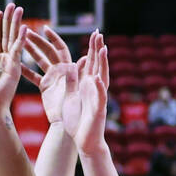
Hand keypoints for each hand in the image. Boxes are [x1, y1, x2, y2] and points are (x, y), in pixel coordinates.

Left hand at [0, 4, 27, 118]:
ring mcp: (11, 62)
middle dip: (10, 20)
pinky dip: (21, 38)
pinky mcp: (15, 67)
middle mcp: (5, 59)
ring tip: (19, 9)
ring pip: (14, 38)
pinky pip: (18, 49)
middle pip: (8, 35)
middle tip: (13, 5)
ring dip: (17, 23)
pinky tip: (24, 27)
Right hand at [19, 25, 78, 126]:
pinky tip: (15, 64)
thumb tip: (81, 60)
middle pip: (48, 51)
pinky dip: (25, 70)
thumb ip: (76, 77)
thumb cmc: (74, 112)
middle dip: (38, 41)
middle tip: (25, 31)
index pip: (61, 49)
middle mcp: (61, 71)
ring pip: (40, 61)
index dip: (54, 38)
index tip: (44, 29)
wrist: (68, 126)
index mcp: (69, 70)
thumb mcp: (75, 93)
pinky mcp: (46, 87)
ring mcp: (53, 79)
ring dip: (30, 51)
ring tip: (18, 41)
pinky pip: (34, 76)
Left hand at [70, 31, 109, 156]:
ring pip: (101, 78)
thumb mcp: (72, 97)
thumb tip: (73, 65)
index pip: (92, 63)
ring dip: (102, 65)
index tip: (94, 33)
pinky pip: (99, 97)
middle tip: (99, 34)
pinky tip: (98, 79)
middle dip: (98, 50)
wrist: (85, 141)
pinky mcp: (98, 110)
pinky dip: (99, 88)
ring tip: (103, 50)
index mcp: (88, 85)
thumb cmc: (78, 121)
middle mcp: (95, 89)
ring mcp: (98, 99)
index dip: (93, 48)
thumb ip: (72, 82)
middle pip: (98, 66)